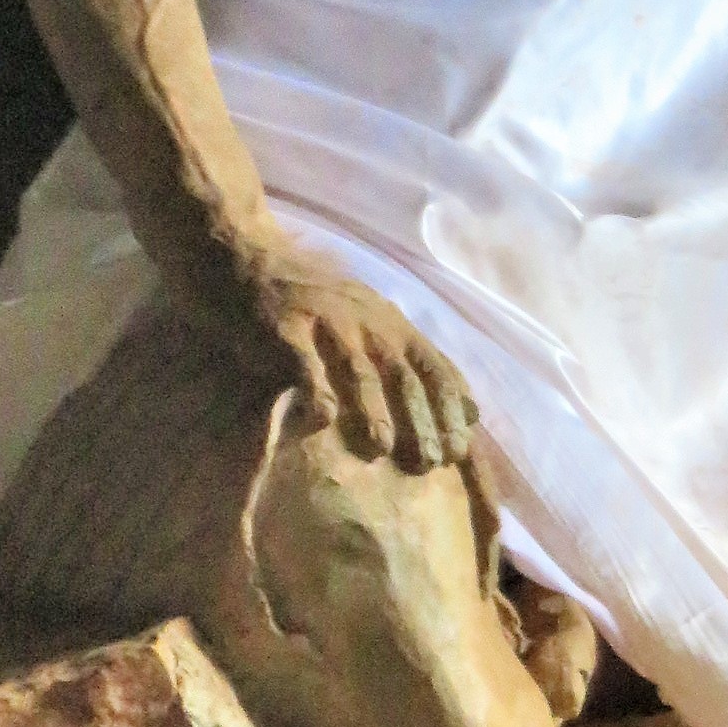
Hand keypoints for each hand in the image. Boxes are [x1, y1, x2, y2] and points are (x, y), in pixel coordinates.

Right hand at [242, 245, 477, 471]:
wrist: (253, 266)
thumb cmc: (323, 310)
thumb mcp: (378, 328)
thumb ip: (419, 365)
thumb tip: (474, 412)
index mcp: (394, 326)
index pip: (435, 368)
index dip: (451, 409)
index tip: (460, 449)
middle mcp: (368, 321)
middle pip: (403, 374)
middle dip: (420, 419)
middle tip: (429, 460)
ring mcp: (328, 321)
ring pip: (359, 369)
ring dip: (373, 409)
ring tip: (382, 447)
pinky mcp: (286, 327)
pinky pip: (304, 361)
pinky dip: (315, 389)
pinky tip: (321, 420)